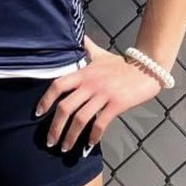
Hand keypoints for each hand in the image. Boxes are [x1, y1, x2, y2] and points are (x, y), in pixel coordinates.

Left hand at [36, 36, 161, 152]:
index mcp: (84, 73)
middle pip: (65, 107)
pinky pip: (101, 123)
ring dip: (71, 136)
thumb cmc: (122, 64)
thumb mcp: (102, 55)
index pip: (58, 85)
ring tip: (66, 148)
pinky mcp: (117, 104)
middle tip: (50, 142)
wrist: (147, 68)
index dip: (45, 100)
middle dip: (55, 127)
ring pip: (81, 118)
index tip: (38, 114)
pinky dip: (93, 136)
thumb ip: (88, 48)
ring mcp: (103, 94)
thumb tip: (80, 37)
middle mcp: (90, 83)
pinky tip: (90, 144)